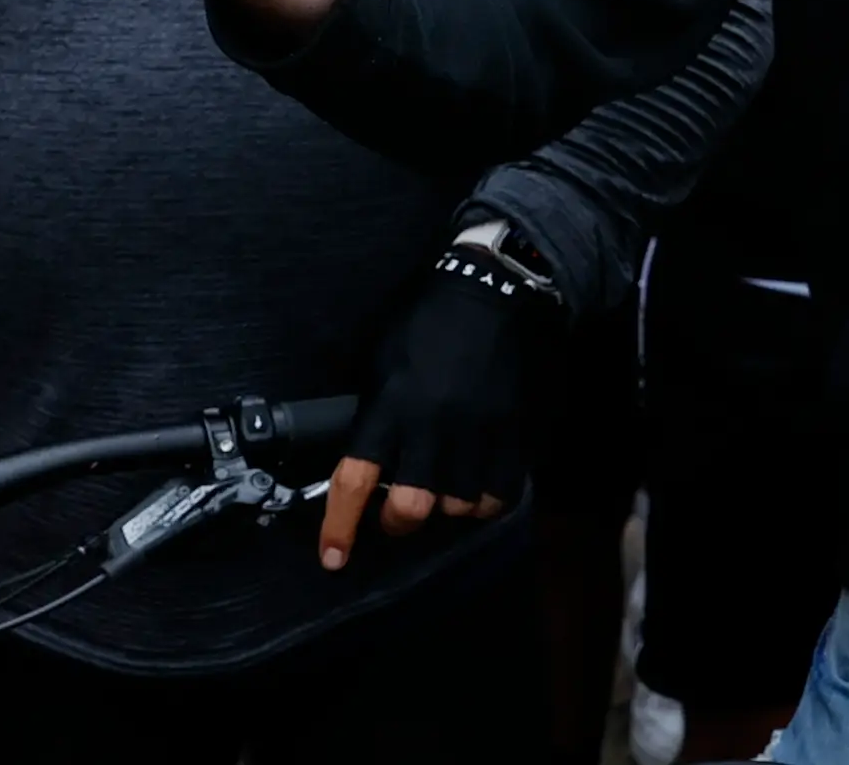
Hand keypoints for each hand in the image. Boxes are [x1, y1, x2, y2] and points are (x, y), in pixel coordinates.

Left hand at [320, 244, 545, 569]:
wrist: (498, 291)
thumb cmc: (431, 321)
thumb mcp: (384, 360)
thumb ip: (375, 412)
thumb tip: (364, 458)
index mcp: (390, 407)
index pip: (354, 480)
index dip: (339, 527)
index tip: (332, 557)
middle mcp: (432, 428)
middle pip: (409, 510)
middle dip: (396, 522)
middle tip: (395, 514)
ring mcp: (478, 434)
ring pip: (456, 509)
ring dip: (443, 508)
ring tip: (441, 487)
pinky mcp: (515, 436)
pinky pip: (498, 496)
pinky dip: (484, 502)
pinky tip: (477, 488)